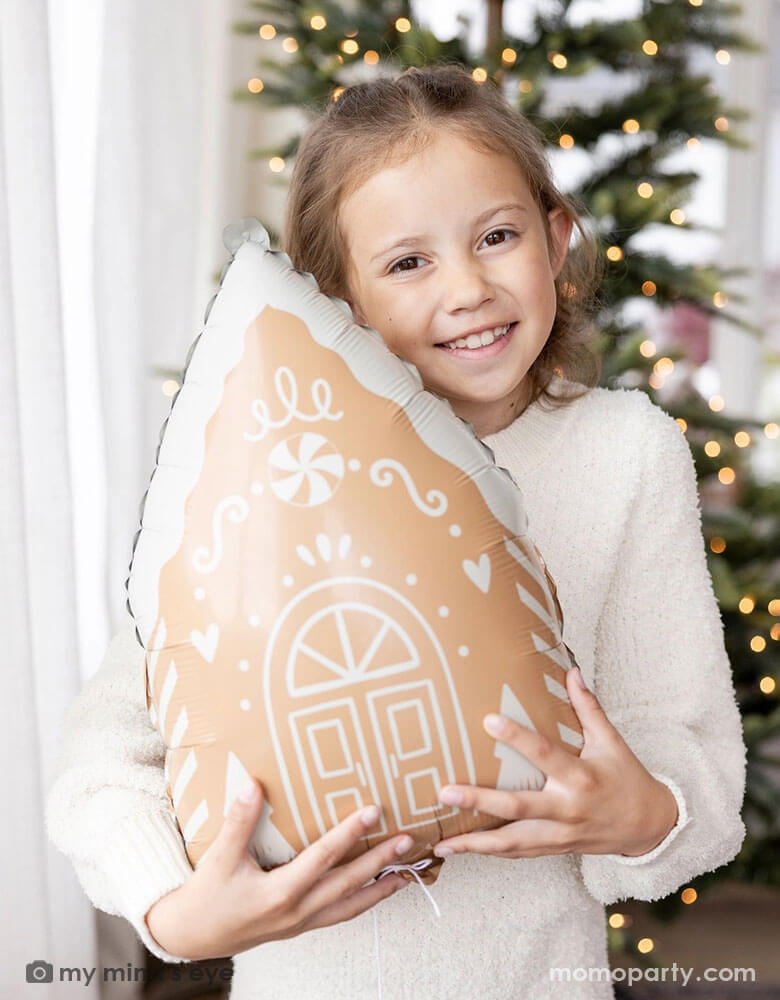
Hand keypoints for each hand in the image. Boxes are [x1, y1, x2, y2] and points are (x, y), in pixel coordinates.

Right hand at [145, 781, 412, 959]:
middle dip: (380, 860)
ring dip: (381, 887)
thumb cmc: (207, 895)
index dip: (350, 832)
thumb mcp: (218, 857)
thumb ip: (238, 821)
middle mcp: (297, 911)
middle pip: (348, 883)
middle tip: (408, 838)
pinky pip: (340, 915)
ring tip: (408, 871)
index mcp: (279, 892)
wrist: (193, 936)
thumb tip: (253, 783)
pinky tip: (378, 890)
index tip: (374, 811)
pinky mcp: (300, 926)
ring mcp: (301, 922)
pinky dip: (364, 902)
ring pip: (350, 905)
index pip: (324, 857)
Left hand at [433, 666, 678, 859]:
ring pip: (513, 842)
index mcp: (581, 777)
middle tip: (445, 792)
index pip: (545, 754)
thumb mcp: (611, 742)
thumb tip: (571, 672)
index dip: (517, 738)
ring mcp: (560, 834)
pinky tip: (460, 850)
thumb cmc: (627, 777)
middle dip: (479, 800)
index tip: (488, 720)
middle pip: (518, 807)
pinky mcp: (555, 849)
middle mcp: (568, 809)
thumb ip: (589, 708)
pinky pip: (518, 853)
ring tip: (442, 840)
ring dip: (475, 842)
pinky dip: (489, 852)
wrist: (649, 826)